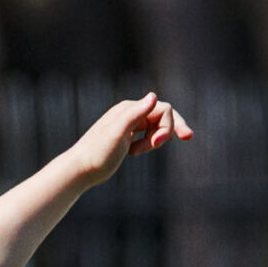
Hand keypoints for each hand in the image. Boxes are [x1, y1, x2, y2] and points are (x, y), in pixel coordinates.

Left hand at [68, 93, 191, 186]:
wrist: (79, 171)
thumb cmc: (97, 153)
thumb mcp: (118, 132)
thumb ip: (135, 114)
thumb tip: (153, 96)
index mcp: (129, 109)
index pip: (163, 109)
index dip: (169, 125)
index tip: (158, 144)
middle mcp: (129, 113)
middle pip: (163, 115)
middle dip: (171, 129)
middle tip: (188, 137)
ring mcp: (128, 125)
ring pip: (156, 126)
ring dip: (155, 140)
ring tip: (136, 153)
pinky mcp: (126, 138)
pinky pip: (147, 135)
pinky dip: (147, 144)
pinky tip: (134, 154)